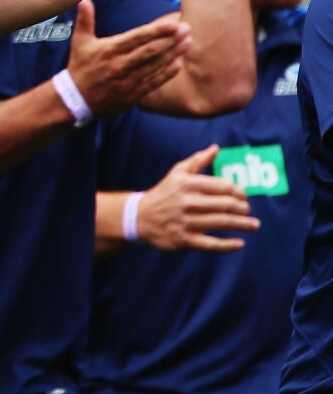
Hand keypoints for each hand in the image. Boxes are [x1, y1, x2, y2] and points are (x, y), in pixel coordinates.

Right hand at [65, 0, 189, 116]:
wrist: (74, 99)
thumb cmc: (80, 67)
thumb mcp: (79, 42)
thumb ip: (85, 19)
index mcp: (108, 50)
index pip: (136, 38)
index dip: (156, 31)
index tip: (173, 24)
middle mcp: (118, 65)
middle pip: (150, 51)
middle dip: (171, 39)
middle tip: (187, 29)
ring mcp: (126, 81)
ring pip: (154, 66)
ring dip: (173, 53)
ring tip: (188, 42)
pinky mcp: (131, 95)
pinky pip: (153, 83)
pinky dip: (166, 74)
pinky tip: (178, 64)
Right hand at [133, 144, 255, 251]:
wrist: (139, 217)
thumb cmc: (164, 193)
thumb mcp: (177, 173)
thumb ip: (198, 160)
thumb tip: (216, 148)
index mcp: (188, 184)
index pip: (224, 186)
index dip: (239, 192)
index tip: (243, 197)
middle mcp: (188, 202)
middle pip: (227, 205)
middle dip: (243, 209)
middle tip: (247, 211)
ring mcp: (186, 222)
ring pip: (223, 223)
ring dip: (243, 225)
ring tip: (254, 225)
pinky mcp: (185, 240)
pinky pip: (212, 244)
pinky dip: (228, 245)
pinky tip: (240, 243)